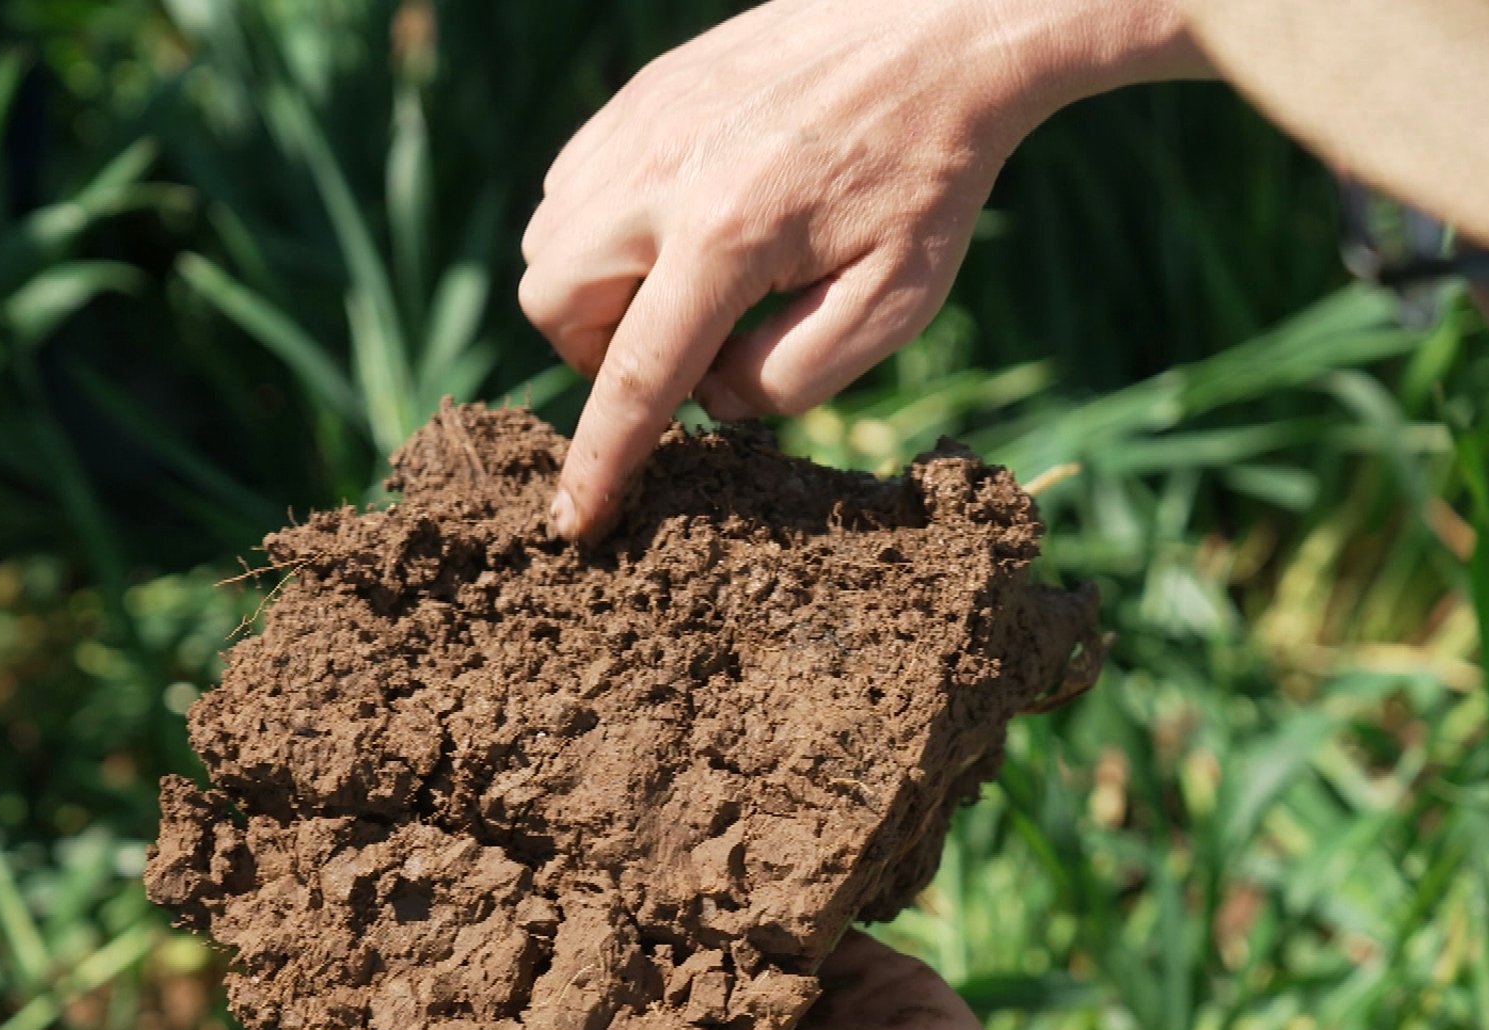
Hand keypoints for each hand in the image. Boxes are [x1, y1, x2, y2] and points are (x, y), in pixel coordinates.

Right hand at [524, 0, 1203, 537]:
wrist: (939, 31)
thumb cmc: (928, 175)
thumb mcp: (893, 302)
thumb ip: (794, 375)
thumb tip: (710, 399)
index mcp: (728, 234)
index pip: (636, 374)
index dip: (598, 460)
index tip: (571, 521)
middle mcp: (661, 173)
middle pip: (553, 301)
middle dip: (597, 351)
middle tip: (677, 353)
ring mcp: (642, 121)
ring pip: (549, 238)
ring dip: (593, 289)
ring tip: (681, 290)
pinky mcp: (643, 91)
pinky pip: (572, 180)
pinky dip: (600, 227)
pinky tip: (675, 230)